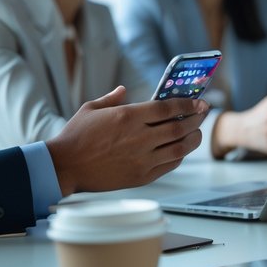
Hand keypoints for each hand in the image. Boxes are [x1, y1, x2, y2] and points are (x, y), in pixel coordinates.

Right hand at [46, 86, 207, 195]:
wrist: (63, 167)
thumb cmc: (75, 136)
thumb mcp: (91, 109)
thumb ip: (112, 98)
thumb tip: (124, 90)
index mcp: (128, 116)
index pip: (169, 108)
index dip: (188, 104)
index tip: (200, 101)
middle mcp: (139, 137)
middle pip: (180, 127)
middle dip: (197, 118)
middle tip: (204, 113)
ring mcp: (141, 158)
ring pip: (180, 148)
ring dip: (193, 139)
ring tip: (197, 132)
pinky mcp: (141, 176)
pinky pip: (169, 165)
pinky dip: (180, 156)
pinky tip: (181, 149)